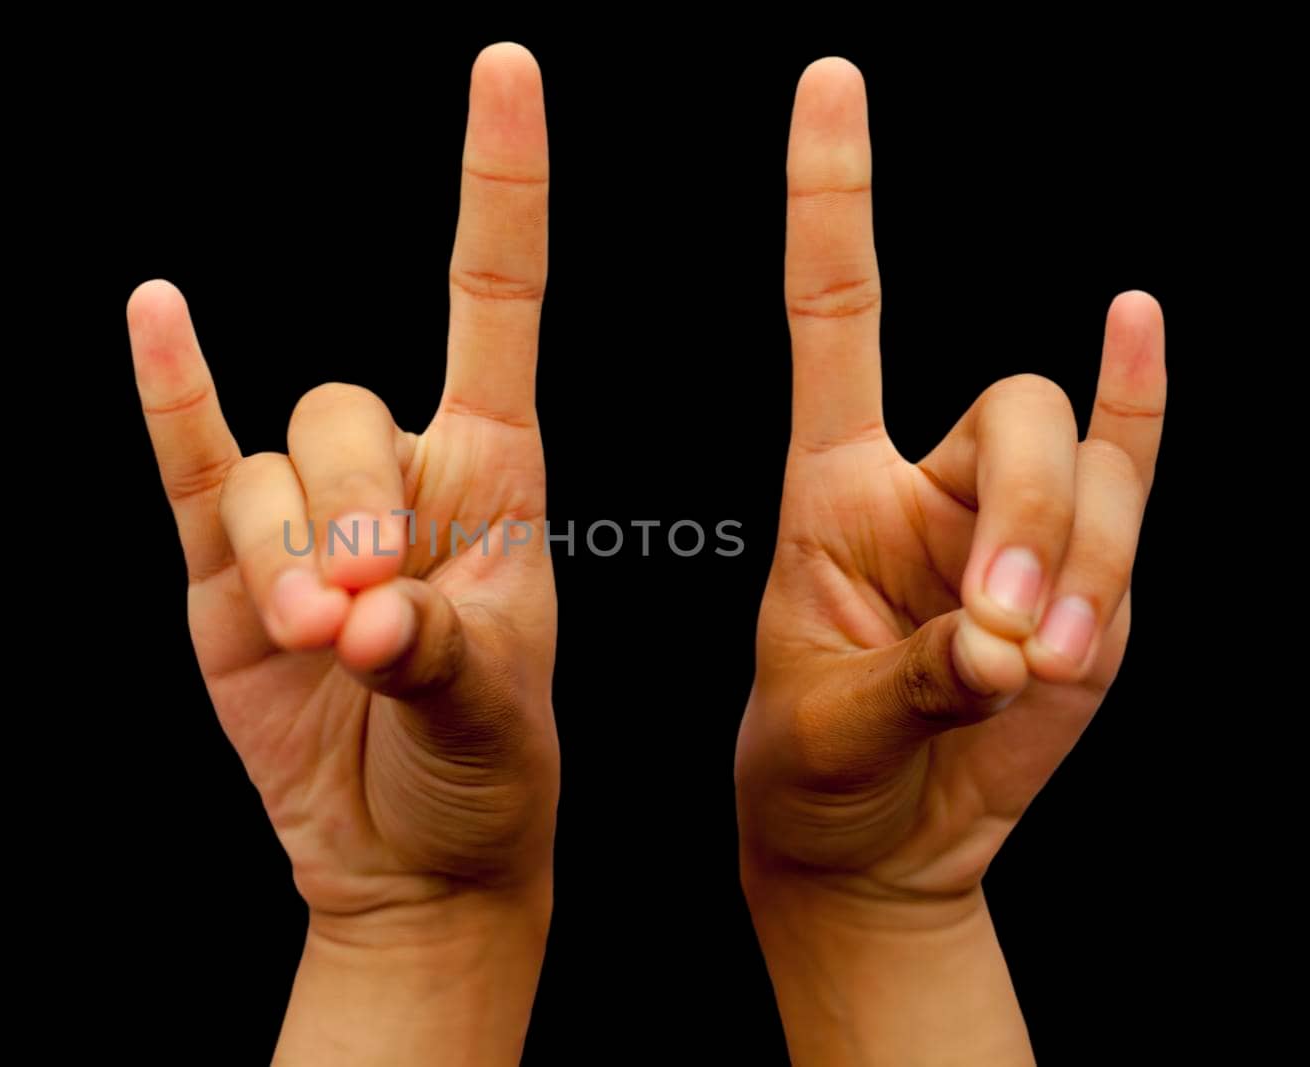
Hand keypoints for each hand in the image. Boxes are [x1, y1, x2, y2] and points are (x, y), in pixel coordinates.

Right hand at [126, 43, 555, 1064]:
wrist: (413, 855)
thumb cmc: (484, 771)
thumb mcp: (492, 708)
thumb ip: (433, 647)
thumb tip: (355, 616)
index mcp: (494, 473)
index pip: (495, 297)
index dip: (498, 183)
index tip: (506, 64)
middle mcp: (396, 473)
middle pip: (343, 407)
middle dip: (345, 509)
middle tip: (367, 613)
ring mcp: (301, 518)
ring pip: (266, 468)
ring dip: (281, 547)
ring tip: (321, 640)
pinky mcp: (222, 571)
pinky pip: (189, 464)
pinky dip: (169, 396)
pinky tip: (158, 317)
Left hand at [734, 58, 1165, 1064]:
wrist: (875, 846)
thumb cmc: (818, 777)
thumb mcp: (830, 730)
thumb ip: (916, 678)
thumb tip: (1018, 643)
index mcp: (829, 488)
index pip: (835, 312)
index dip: (832, 200)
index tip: (827, 81)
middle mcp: (925, 483)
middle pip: (1012, 414)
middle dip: (1031, 517)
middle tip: (1005, 641)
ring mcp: (1014, 529)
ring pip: (1090, 473)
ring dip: (1084, 564)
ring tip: (1038, 670)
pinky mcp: (1091, 580)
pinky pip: (1136, 475)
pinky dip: (1146, 407)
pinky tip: (1136, 330)